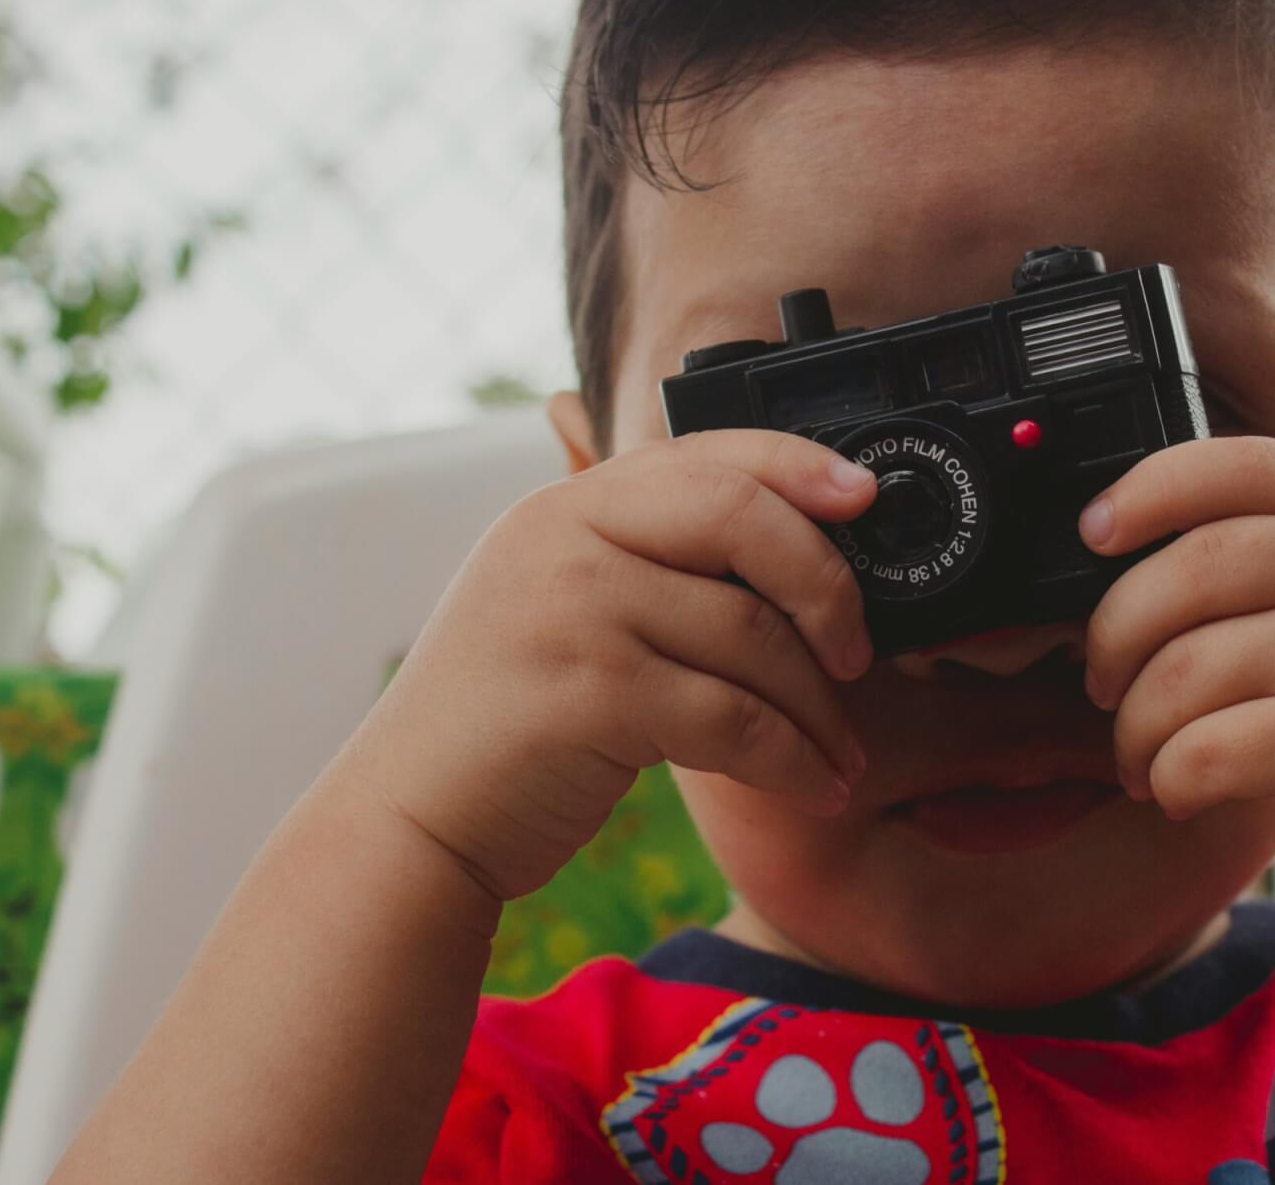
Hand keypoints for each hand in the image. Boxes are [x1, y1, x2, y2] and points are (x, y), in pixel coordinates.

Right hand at [345, 430, 877, 901]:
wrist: (410, 819)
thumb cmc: (508, 722)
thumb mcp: (560, 607)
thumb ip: (644, 562)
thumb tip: (792, 546)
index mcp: (567, 507)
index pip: (706, 454)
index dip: (798, 466)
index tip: (863, 494)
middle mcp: (565, 538)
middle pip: (741, 518)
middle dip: (827, 585)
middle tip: (857, 652)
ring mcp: (573, 609)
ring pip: (751, 633)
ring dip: (817, 706)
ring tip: (841, 752)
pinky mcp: (590, 693)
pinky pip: (733, 717)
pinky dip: (791, 758)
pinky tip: (816, 786)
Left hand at [1079, 436, 1274, 918]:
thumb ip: (1274, 561)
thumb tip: (1113, 550)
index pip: (1239, 465)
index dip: (1147, 490)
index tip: (1092, 533)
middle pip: (1192, 567)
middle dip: (1116, 634)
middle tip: (1102, 684)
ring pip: (1185, 668)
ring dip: (1136, 726)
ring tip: (1141, 757)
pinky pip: (1204, 749)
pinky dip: (1169, 778)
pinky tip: (1180, 791)